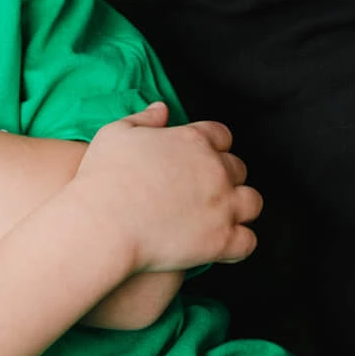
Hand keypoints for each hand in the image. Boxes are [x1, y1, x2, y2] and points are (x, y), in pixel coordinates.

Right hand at [66, 103, 261, 273]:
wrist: (102, 226)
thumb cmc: (103, 178)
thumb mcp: (116, 134)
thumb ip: (143, 118)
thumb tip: (162, 108)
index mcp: (193, 140)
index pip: (221, 136)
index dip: (213, 147)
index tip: (201, 159)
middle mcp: (215, 169)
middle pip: (238, 168)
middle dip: (226, 177)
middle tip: (205, 191)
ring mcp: (222, 205)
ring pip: (251, 202)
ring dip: (240, 208)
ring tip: (221, 217)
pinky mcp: (221, 240)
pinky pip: (247, 242)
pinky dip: (239, 244)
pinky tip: (225, 247)